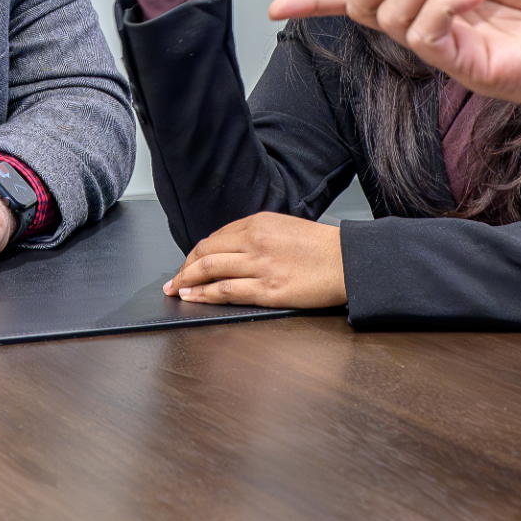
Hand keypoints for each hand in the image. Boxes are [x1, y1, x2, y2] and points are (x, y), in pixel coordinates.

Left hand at [163, 213, 345, 307]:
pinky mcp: (267, 289)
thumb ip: (256, 235)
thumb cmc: (319, 247)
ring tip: (176, 289)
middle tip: (173, 279)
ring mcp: (259, 266)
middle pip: (206, 252)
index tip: (188, 263)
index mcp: (258, 222)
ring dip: (187, 281)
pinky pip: (225, 291)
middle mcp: (254, 241)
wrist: (347, 261)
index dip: (196, 253)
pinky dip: (204, 295)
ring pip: (209, 270)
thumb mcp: (284, 227)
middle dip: (184, 267)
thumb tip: (231, 249)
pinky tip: (194, 297)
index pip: (215, 237)